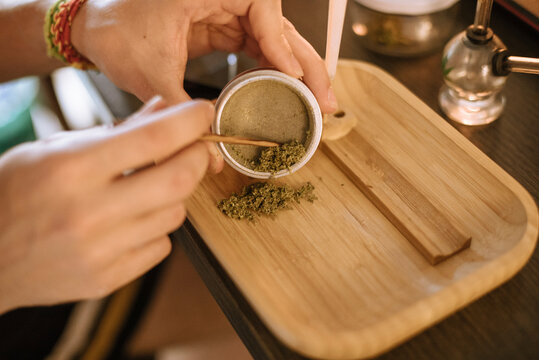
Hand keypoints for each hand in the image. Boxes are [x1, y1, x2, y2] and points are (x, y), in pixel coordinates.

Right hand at [0, 97, 221, 313]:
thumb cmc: (15, 192)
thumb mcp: (56, 148)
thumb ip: (116, 131)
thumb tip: (164, 110)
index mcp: (72, 169)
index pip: (154, 139)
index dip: (190, 121)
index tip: (203, 113)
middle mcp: (90, 213)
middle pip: (178, 180)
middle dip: (198, 158)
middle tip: (197, 148)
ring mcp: (101, 251)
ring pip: (175, 214)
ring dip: (175, 194)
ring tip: (152, 186)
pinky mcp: (107, 279)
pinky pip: (160, 246)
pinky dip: (157, 227)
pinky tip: (134, 220)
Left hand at [71, 0, 336, 111]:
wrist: (93, 26)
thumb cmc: (114, 31)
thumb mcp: (150, 73)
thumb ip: (184, 110)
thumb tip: (213, 153)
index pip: (262, 6)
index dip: (282, 44)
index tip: (292, 75)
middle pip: (279, 26)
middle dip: (304, 64)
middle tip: (325, 100)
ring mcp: (227, 9)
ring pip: (275, 38)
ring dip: (297, 71)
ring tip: (315, 102)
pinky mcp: (223, 25)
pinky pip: (259, 46)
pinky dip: (275, 69)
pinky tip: (287, 92)